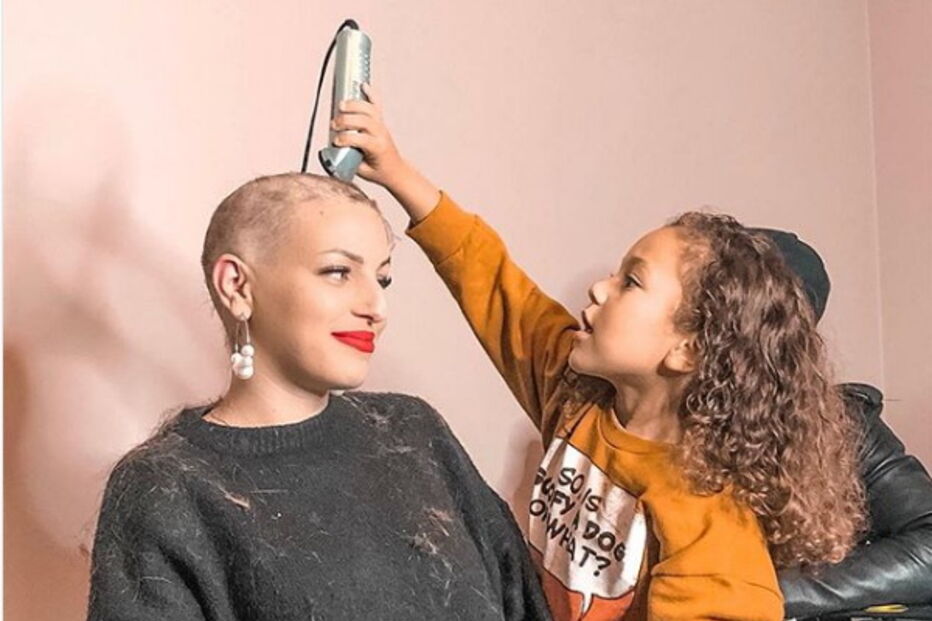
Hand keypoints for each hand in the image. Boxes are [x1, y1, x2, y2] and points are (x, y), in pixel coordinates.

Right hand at [332, 84, 440, 221]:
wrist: (396, 169)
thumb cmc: (378, 171)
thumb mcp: (362, 170)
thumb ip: (349, 161)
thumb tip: (332, 152)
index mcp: (378, 148)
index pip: (361, 139)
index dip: (346, 139)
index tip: (335, 141)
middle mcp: (381, 134)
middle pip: (364, 120)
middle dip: (346, 121)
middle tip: (334, 124)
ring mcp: (381, 126)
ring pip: (369, 109)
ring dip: (354, 105)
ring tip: (341, 105)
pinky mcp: (381, 121)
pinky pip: (376, 105)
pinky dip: (370, 94)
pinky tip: (363, 85)